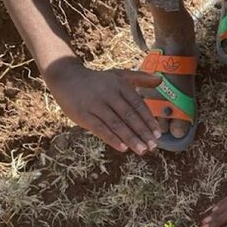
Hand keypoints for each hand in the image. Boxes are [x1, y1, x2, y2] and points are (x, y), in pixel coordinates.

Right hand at [45, 59, 161, 155]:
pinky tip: (123, 148)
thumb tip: (160, 81)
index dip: (149, 120)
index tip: (158, 134)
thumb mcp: (119, 76)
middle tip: (153, 146)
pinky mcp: (83, 115)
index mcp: (120, 85)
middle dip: (142, 132)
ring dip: (130, 138)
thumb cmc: (98, 81)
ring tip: (142, 150)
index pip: (138, 105)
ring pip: (116, 124)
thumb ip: (140, 78)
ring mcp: (95, 104)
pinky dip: (112, 139)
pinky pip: (100, 129)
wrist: (66, 78)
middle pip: (129, 116)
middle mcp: (109, 94)